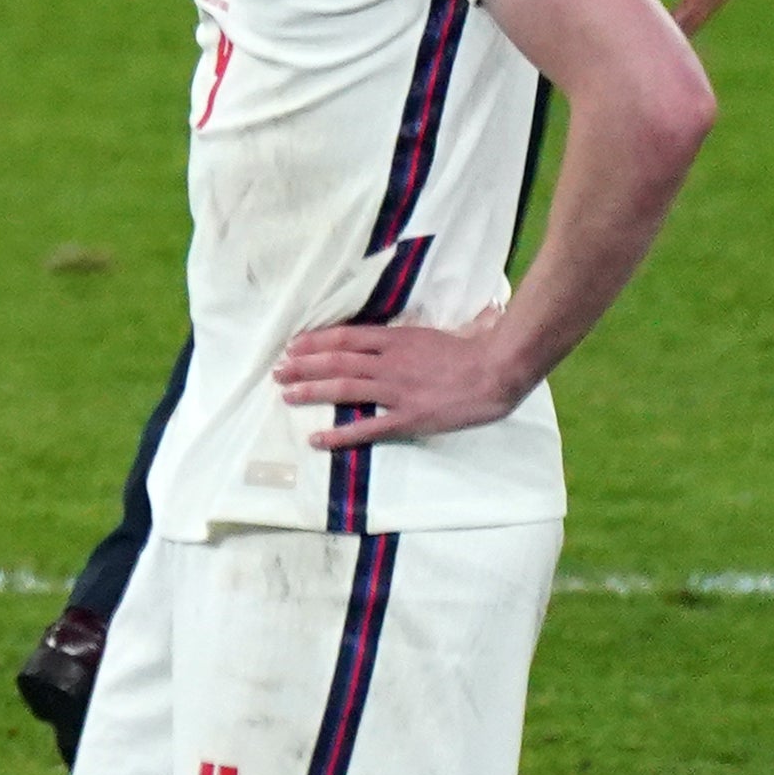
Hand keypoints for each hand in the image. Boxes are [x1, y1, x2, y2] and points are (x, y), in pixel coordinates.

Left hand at [276, 305, 527, 446]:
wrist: (496, 370)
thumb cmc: (468, 351)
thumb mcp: (427, 335)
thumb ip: (399, 340)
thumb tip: (375, 341)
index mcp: (395, 339)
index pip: (345, 337)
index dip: (315, 341)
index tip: (293, 346)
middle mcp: (389, 362)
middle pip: (337, 361)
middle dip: (303, 366)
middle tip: (277, 371)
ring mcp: (397, 390)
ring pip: (345, 388)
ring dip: (312, 391)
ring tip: (287, 396)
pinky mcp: (408, 417)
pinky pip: (367, 427)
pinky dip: (340, 434)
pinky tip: (318, 439)